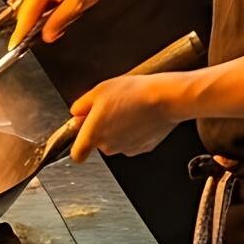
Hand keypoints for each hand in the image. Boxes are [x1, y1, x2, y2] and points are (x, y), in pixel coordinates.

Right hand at [14, 0, 127, 43]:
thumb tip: (46, 35)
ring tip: (72, 6)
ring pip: (38, 0)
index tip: (13, 47)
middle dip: (39, 22)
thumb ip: (60, 20)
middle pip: (29, 8)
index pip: (25, 15)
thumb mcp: (80, 2)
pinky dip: (52, 0)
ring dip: (48, 10)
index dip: (20, 33)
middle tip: (57, 29)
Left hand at [69, 73, 184, 160]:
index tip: (83, 136)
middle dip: (104, 128)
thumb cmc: (134, 93)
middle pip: (100, 142)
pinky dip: (137, 131)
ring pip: (118, 141)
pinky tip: (143, 116)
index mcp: (92, 135)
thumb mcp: (99, 90)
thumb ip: (81, 105)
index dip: (79, 145)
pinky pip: (135, 140)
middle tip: (114, 108)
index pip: (77, 154)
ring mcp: (127, 148)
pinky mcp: (145, 147)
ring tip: (131, 109)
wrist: (166, 98)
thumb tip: (77, 112)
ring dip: (121, 129)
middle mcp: (108, 146)